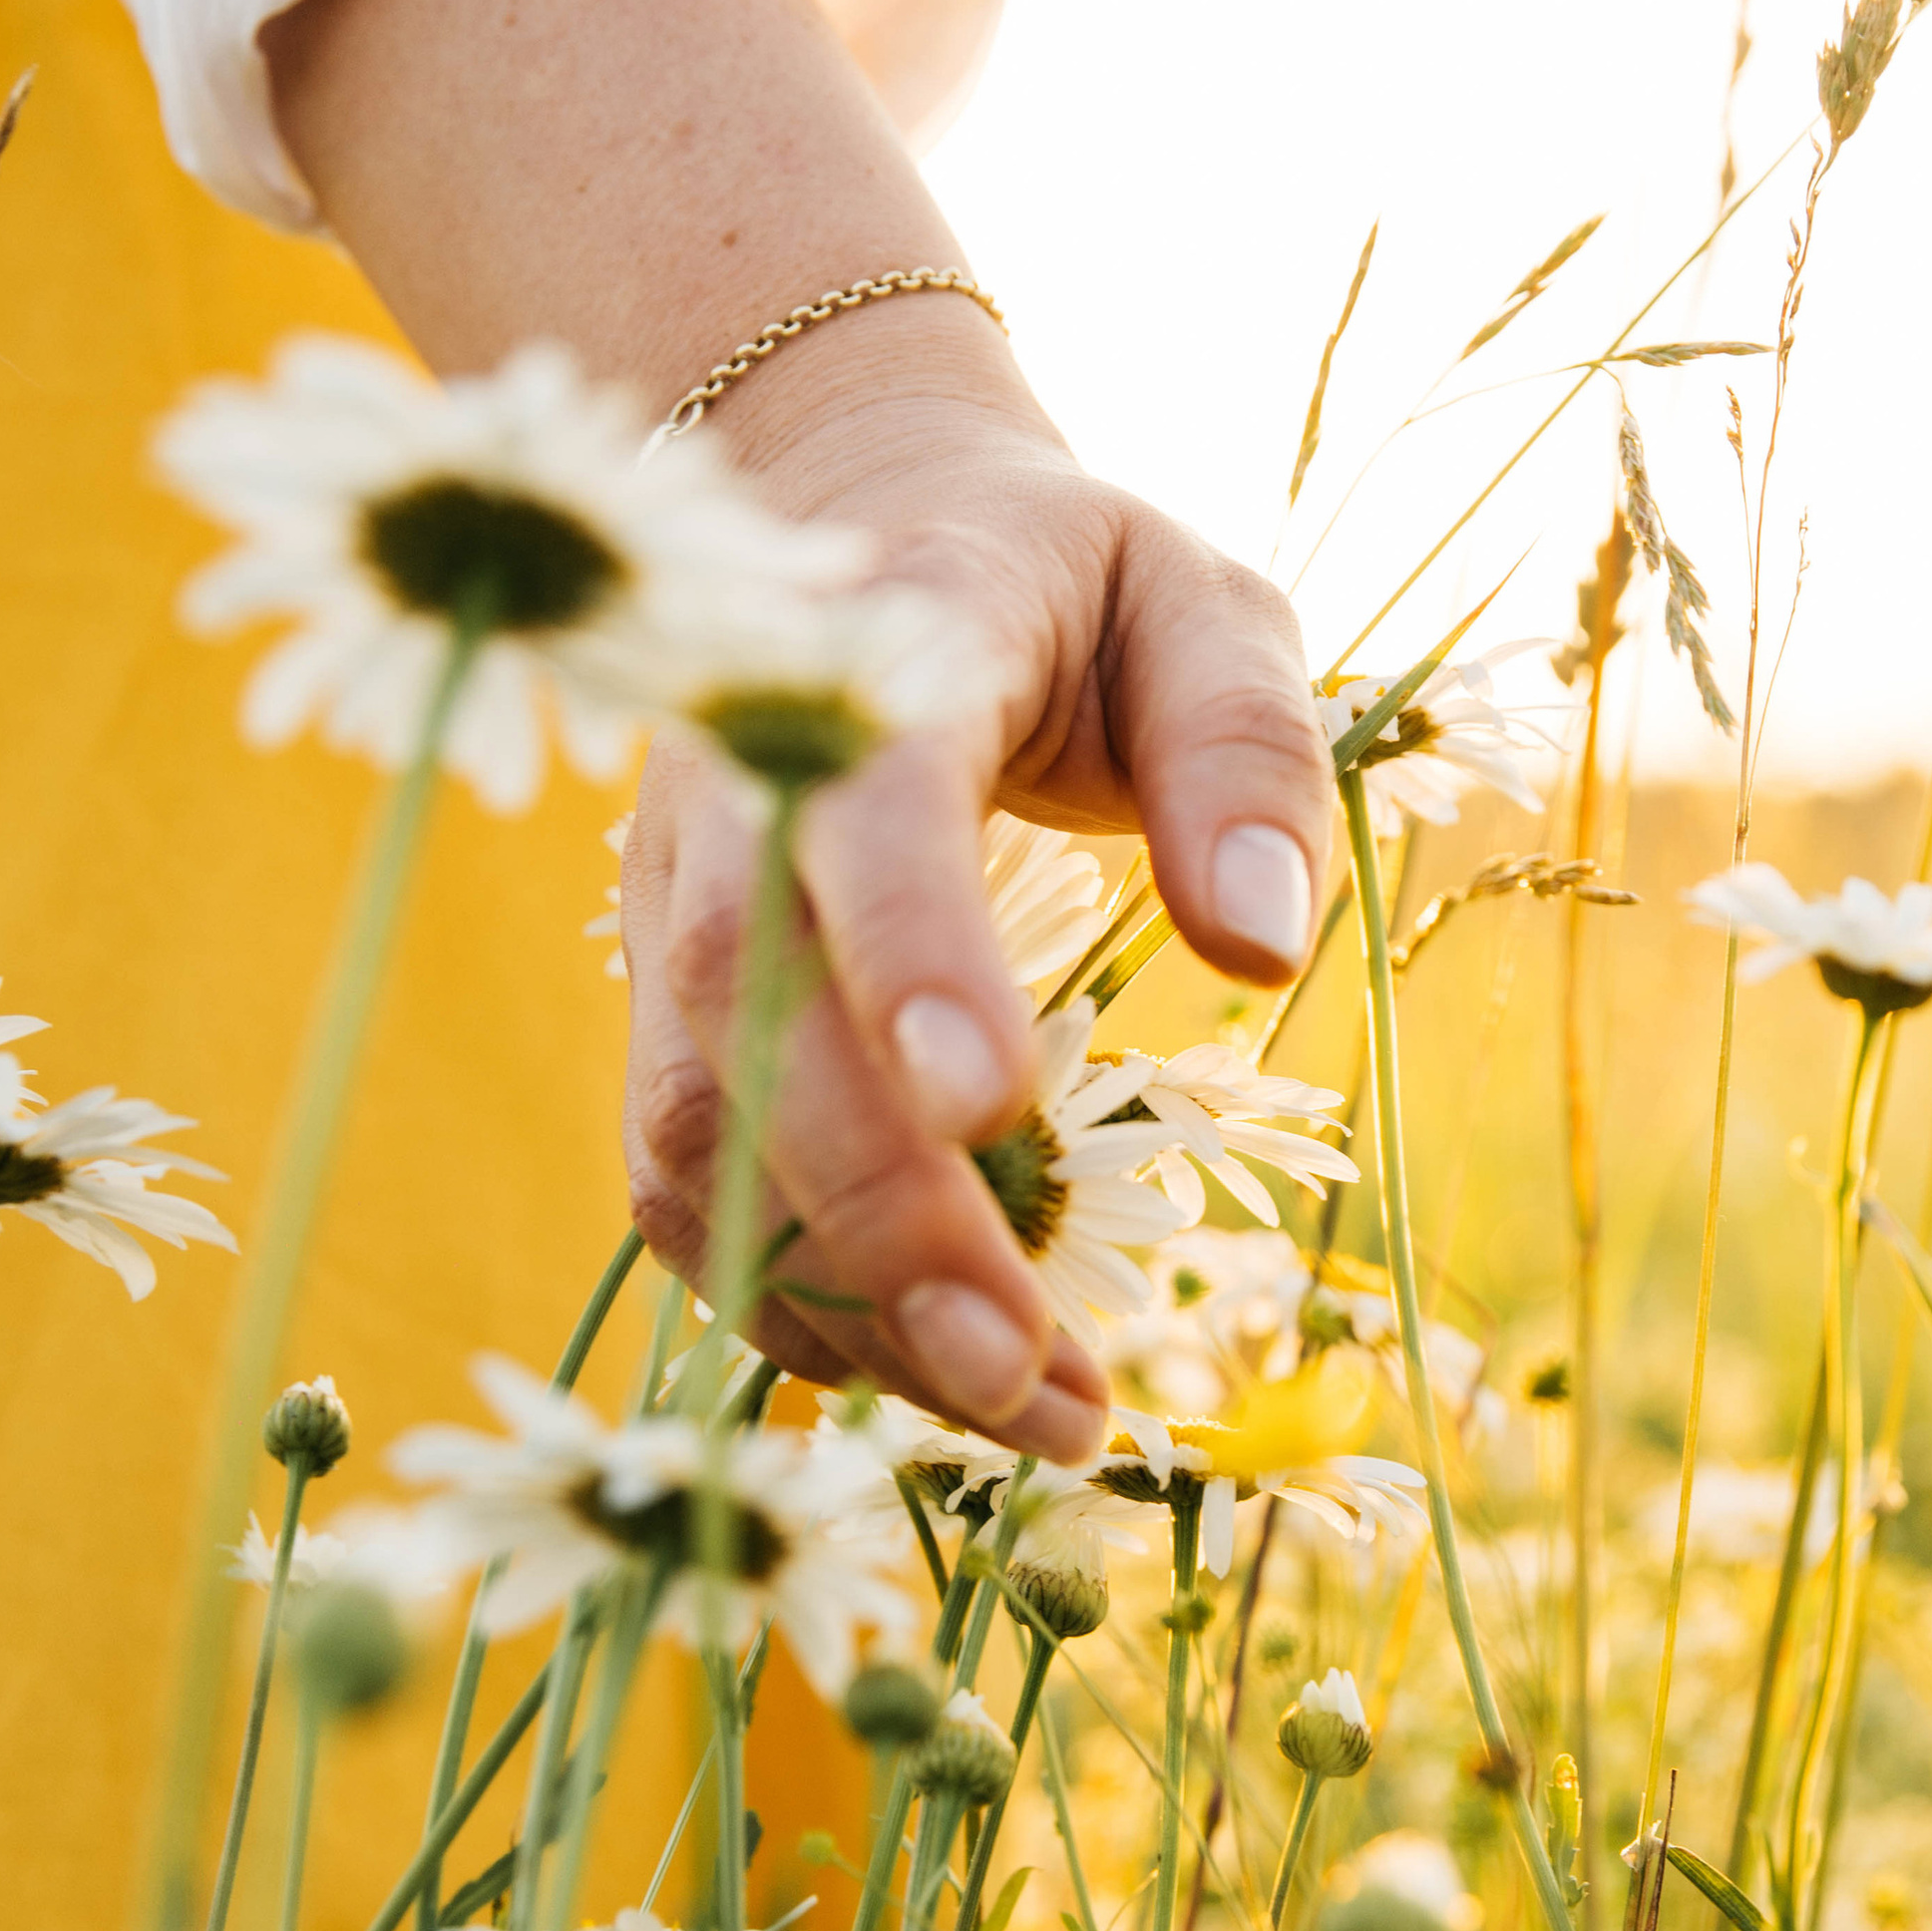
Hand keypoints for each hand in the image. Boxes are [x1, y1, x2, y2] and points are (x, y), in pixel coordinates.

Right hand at [617, 371, 1330, 1457]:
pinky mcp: (669, 1008)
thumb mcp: (1200, 602)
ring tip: (1035, 1414)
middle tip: (1040, 1376)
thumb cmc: (1062, 581)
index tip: (992, 1108)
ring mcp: (672, 906)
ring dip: (842, 1298)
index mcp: (875, 658)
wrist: (852, 516)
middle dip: (882, 1213)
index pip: (859, 807)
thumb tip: (1262, 946)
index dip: (907, 952)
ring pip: (698, 1131)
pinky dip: (789, 1299)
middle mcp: (733, 792)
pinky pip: (684, 1180)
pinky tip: (935, 1372)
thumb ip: (1247, 749)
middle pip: (753, 1015)